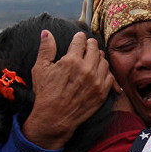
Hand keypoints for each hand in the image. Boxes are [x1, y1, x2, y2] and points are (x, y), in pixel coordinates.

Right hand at [22, 30, 117, 149]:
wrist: (55, 118)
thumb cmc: (45, 94)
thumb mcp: (40, 69)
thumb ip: (46, 49)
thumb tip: (47, 32)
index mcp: (71, 61)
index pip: (80, 41)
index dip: (79, 37)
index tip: (79, 37)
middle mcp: (86, 69)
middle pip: (95, 49)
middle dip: (90, 45)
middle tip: (87, 45)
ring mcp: (96, 81)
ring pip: (104, 61)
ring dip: (99, 57)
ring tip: (93, 58)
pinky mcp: (102, 92)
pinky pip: (110, 76)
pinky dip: (106, 72)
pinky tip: (100, 71)